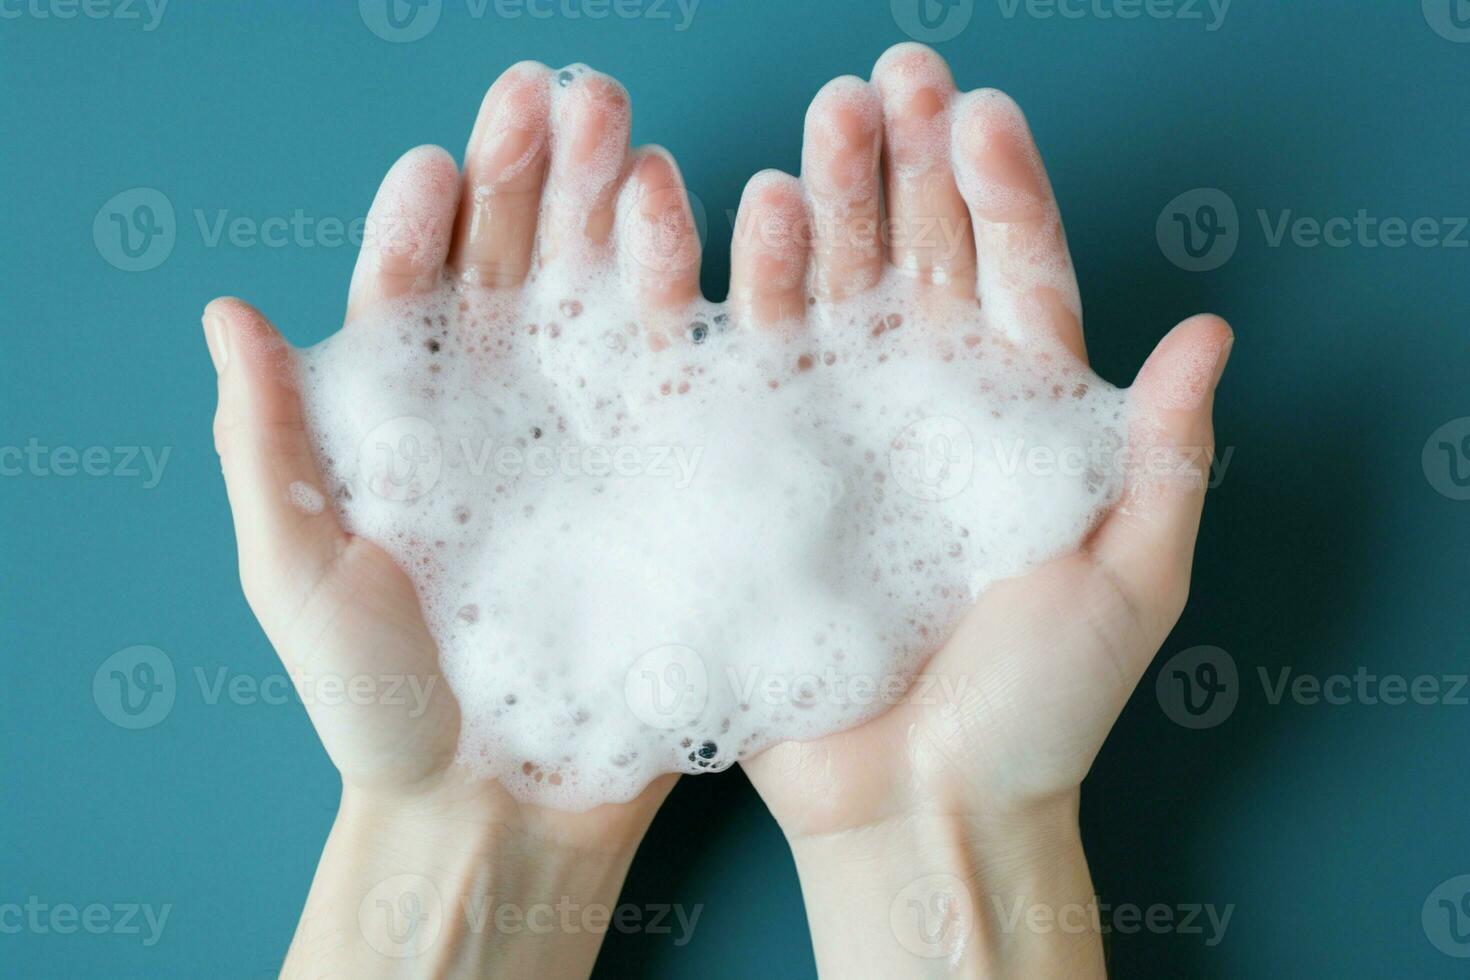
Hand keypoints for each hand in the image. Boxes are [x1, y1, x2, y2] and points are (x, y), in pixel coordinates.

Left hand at [203, 60, 700, 975]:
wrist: (506, 807)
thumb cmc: (381, 707)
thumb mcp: (296, 574)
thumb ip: (269, 444)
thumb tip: (223, 312)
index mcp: (406, 420)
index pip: (410, 293)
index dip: (419, 225)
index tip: (434, 168)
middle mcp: (503, 412)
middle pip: (514, 269)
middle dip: (532, 180)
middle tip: (556, 97)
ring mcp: (592, 437)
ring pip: (601, 297)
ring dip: (612, 211)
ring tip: (624, 136)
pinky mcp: (672, 474)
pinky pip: (680, 371)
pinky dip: (690, 296)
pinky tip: (693, 227)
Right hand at [734, 43, 1231, 976]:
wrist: (920, 808)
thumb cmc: (1038, 711)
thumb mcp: (1130, 581)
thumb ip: (1160, 457)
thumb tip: (1206, 334)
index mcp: (1018, 425)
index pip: (1015, 281)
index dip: (1001, 192)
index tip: (979, 112)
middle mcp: (926, 416)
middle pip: (919, 266)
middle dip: (906, 168)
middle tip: (886, 83)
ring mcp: (839, 441)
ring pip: (833, 298)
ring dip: (832, 207)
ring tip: (824, 128)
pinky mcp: (763, 478)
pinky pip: (751, 370)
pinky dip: (748, 293)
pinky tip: (753, 222)